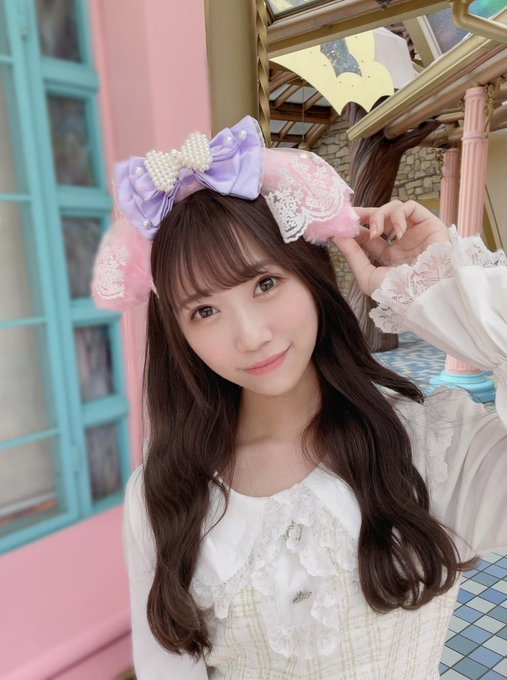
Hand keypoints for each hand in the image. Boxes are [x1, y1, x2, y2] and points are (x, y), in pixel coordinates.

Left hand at [333, 199, 449, 295]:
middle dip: (364, 214)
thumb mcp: (368, 276)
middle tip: (352, 215)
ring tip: (376, 232)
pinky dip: (399, 215)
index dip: (355, 228)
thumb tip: (337, 236)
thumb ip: (352, 256)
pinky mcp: (429, 223)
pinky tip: (398, 233)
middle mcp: (403, 243)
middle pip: (380, 218)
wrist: (425, 292)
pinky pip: (410, 207)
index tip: (341, 225)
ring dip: (380, 215)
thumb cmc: (398, 291)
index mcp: (390, 257)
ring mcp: (416, 232)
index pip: (369, 236)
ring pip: (393, 208)